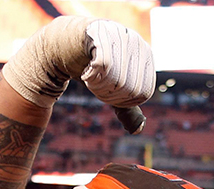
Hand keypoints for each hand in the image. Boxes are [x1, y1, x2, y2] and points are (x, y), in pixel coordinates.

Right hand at [1, 16, 154, 132]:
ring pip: (117, 80)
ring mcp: (121, 36)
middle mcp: (137, 43)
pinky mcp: (102, 33)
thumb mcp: (113, 88)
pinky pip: (103, 66)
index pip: (141, 94)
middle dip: (108, 93)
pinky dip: (91, 76)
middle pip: (129, 88)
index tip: (106, 89)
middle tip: (96, 82)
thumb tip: (138, 129)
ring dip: (98, 85)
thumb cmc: (92, 67)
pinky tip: (85, 69)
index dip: (120, 99)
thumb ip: (127, 107)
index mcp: (146, 56)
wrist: (66, 45)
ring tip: (90, 74)